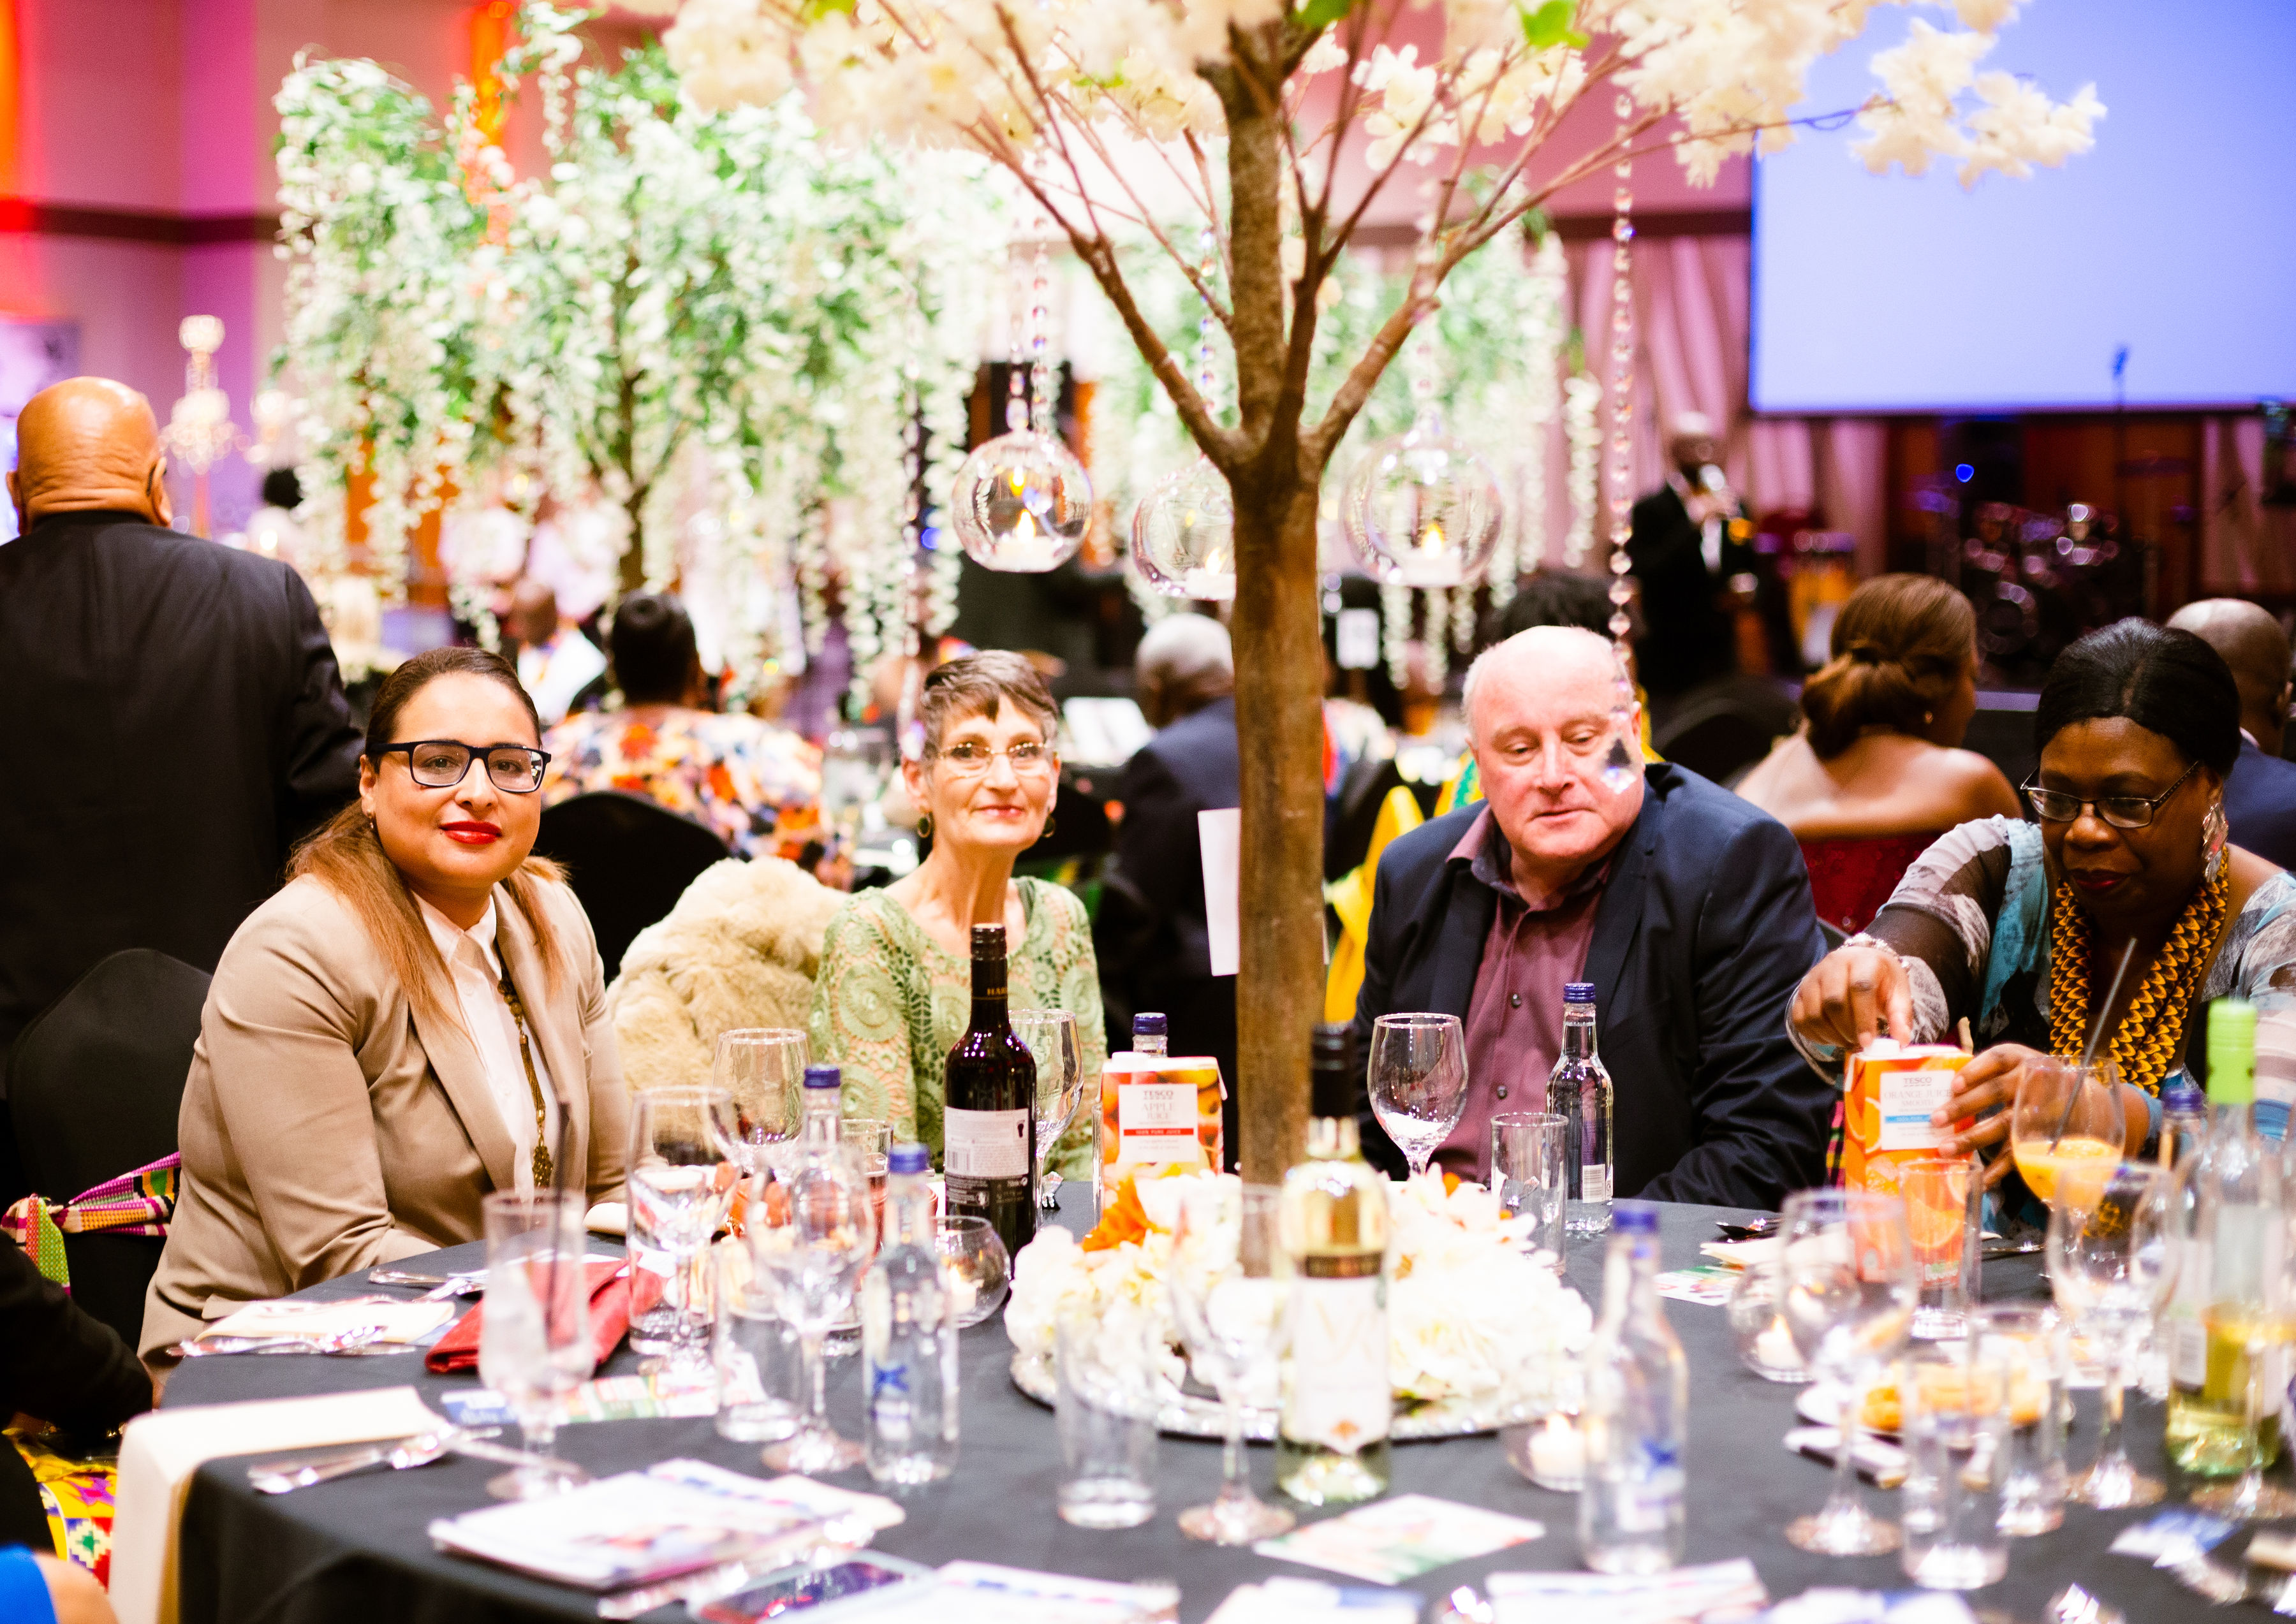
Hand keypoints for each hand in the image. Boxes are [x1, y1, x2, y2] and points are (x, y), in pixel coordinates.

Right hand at [1789, 945, 1913, 1052]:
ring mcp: (1812, 978)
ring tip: (1847, 1042)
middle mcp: (1833, 964)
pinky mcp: (1800, 992)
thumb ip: (1900, 1015)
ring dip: (1831, 1035)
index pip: (1860, 987)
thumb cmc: (1880, 979)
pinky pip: (1799, 1019)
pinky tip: (1831, 1038)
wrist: (1859, 963)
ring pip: (1813, 1013)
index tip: (1868, 1042)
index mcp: (1862, 961)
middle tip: (1858, 1044)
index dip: (1863, 1018)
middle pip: (1833, 1001)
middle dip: (1846, 1029)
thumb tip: (1901, 1039)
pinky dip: (1814, 1035)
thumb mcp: (1898, 991)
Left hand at [1931, 1042, 2037, 1189]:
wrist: (2082, 1103)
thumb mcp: (2016, 1066)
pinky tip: (1979, 1177)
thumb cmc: (2033, 1081)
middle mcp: (2032, 1080)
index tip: (1953, 1086)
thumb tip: (1942, 1091)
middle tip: (1936, 1119)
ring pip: (2005, 1123)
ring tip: (1946, 1149)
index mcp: (2021, 1059)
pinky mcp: (2044, 1135)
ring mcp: (2040, 1109)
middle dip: (1964, 1106)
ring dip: (1973, 1138)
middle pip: (1996, 1092)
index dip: (1975, 1070)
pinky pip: (2020, 1151)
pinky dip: (1999, 1167)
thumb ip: (1987, 1073)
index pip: (1997, 1058)